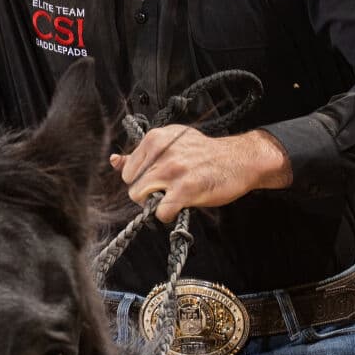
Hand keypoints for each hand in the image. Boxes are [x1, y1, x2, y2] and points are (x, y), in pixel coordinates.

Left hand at [109, 127, 291, 222]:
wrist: (239, 159)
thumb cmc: (204, 152)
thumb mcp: (171, 142)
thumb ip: (142, 154)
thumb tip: (115, 160)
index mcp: (155, 138)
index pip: (127, 170)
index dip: (140, 180)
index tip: (157, 180)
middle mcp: (161, 151)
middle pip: (132, 186)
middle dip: (146, 194)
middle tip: (166, 191)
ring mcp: (173, 170)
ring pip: (140, 197)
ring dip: (155, 203)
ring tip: (172, 198)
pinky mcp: (186, 189)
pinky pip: (161, 211)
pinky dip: (167, 215)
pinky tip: (178, 207)